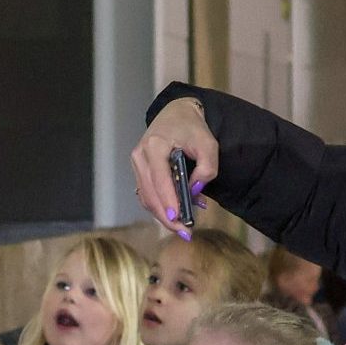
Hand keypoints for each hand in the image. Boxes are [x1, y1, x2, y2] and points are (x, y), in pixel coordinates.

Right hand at [130, 98, 216, 237]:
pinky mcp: (138, 170)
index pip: (159, 179)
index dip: (167, 201)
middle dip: (166, 216)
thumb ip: (206, 168)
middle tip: (184, 232)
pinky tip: (175, 213)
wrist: (177, 113)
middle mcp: (140, 155)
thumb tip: (194, 192)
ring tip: (182, 227)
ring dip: (162, 215)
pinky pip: (146, 193)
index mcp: (155, 146)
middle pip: (149, 193)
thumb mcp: (208, 144)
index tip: (177, 219)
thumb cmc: (193, 128)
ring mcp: (136, 163)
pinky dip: (160, 206)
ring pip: (146, 197)